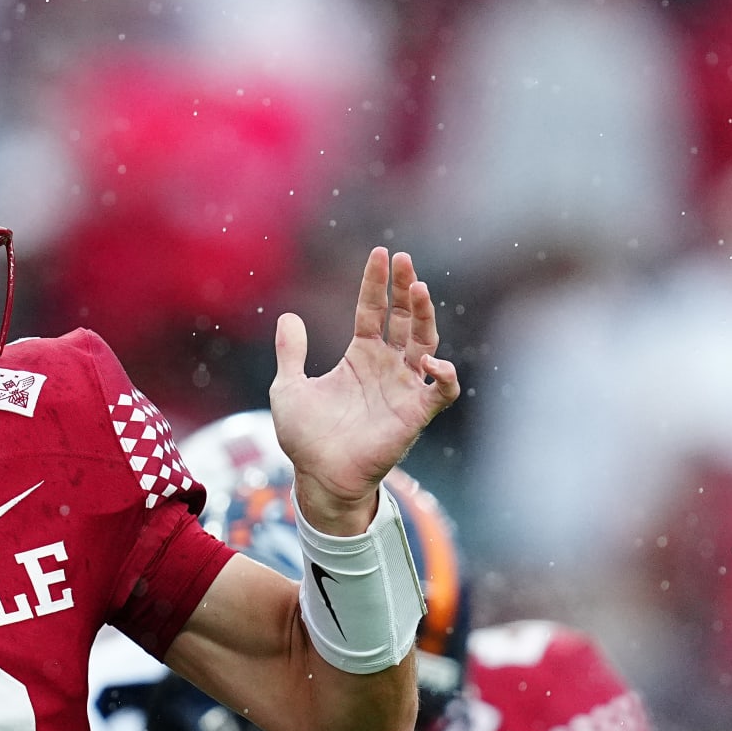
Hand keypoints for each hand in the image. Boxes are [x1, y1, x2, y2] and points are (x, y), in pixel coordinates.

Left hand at [269, 248, 459, 533]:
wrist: (317, 476)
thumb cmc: (305, 437)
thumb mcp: (288, 387)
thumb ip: (291, 353)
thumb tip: (288, 316)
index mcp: (360, 357)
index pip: (373, 311)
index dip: (376, 283)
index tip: (380, 254)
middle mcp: (386, 368)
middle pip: (404, 320)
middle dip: (406, 290)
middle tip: (404, 260)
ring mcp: (402, 389)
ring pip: (425, 344)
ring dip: (425, 318)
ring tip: (418, 290)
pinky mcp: (413, 415)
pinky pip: (440, 392)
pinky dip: (443, 375)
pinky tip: (430, 359)